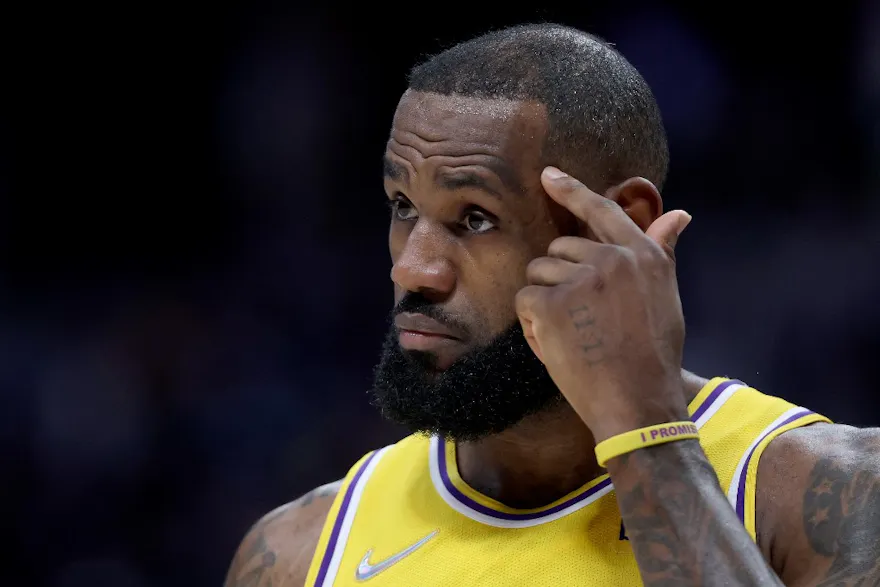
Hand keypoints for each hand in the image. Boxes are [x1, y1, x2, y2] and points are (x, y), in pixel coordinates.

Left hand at [515, 167, 691, 442]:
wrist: (638, 404)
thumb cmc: (653, 356)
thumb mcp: (666, 297)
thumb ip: (660, 252)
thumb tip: (678, 214)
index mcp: (641, 254)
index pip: (601, 210)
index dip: (571, 190)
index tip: (549, 175)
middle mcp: (612, 258)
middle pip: (560, 249)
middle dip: (559, 279)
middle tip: (581, 320)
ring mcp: (580, 279)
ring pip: (538, 274)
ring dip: (545, 302)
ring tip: (572, 334)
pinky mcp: (551, 304)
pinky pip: (524, 301)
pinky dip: (531, 324)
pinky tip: (556, 345)